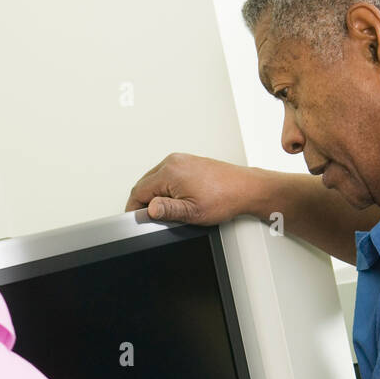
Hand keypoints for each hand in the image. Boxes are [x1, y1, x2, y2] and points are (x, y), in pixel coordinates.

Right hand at [125, 153, 254, 225]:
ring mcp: (181, 160)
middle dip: (144, 201)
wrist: (244, 188)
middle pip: (145, 183)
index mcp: (170, 172)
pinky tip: (177, 198)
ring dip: (155, 194)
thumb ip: (167, 210)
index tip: (136, 219)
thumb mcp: (192, 211)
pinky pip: (167, 174)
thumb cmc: (224, 198)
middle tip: (151, 218)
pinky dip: (166, 187)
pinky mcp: (187, 162)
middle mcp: (173, 161)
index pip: (139, 191)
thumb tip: (149, 209)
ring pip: (155, 179)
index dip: (135, 208)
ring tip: (168, 209)